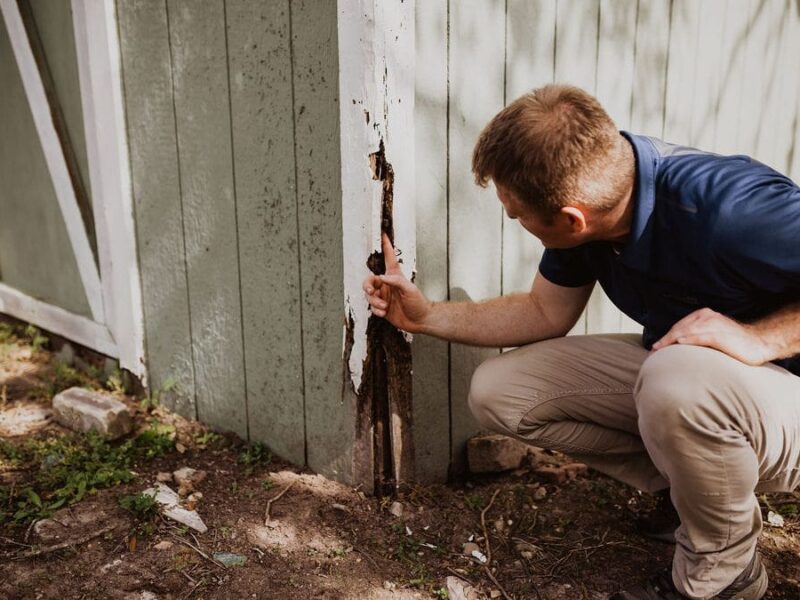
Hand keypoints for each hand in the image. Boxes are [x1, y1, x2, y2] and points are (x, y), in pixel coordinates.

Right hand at [362, 234, 432, 332]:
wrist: (420, 321)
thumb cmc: (419, 303)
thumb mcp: (410, 290)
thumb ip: (396, 282)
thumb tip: (381, 277)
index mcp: (395, 277)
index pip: (389, 258)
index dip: (386, 246)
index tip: (383, 234)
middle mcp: (387, 285)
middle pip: (370, 280)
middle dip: (367, 285)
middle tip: (371, 291)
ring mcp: (384, 297)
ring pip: (369, 295)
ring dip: (375, 301)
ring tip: (385, 307)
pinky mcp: (382, 308)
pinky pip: (373, 307)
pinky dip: (377, 310)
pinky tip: (384, 312)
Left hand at [652, 308, 773, 364]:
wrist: (758, 343)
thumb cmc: (734, 342)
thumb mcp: (712, 335)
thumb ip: (697, 336)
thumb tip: (678, 347)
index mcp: (703, 315)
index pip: (679, 326)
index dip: (666, 337)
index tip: (654, 348)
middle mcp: (707, 317)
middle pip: (680, 328)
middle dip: (665, 340)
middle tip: (653, 352)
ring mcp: (714, 324)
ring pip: (687, 332)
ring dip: (671, 341)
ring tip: (659, 351)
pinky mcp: (721, 334)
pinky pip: (701, 336)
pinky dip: (689, 339)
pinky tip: (679, 343)